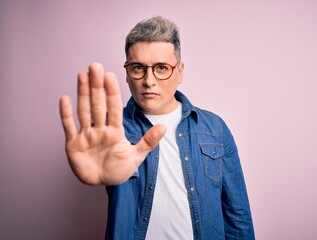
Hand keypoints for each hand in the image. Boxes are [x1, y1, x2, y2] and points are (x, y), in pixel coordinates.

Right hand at [59, 63, 165, 184]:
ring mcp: (86, 135)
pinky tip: (64, 98)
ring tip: (82, 75)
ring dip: (83, 94)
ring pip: (84, 111)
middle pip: (98, 105)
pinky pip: (68, 127)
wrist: (103, 182)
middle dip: (97, 86)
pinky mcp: (73, 145)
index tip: (112, 75)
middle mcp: (100, 129)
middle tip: (95, 66)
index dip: (112, 93)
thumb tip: (164, 127)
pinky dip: (65, 114)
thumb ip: (148, 142)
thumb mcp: (136, 157)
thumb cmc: (119, 169)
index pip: (114, 108)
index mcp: (115, 131)